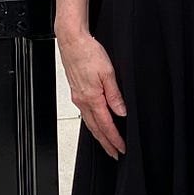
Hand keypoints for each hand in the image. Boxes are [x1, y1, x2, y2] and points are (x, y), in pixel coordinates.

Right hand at [57, 26, 127, 158]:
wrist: (72, 41)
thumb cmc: (88, 52)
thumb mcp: (108, 73)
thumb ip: (114, 95)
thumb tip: (121, 112)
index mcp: (92, 98)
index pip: (106, 125)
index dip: (114, 139)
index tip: (121, 148)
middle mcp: (82, 100)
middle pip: (95, 128)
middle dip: (105, 143)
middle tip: (114, 153)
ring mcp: (77, 97)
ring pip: (89, 122)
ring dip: (98, 135)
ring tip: (106, 143)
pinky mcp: (76, 91)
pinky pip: (85, 113)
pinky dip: (92, 123)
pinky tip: (96, 123)